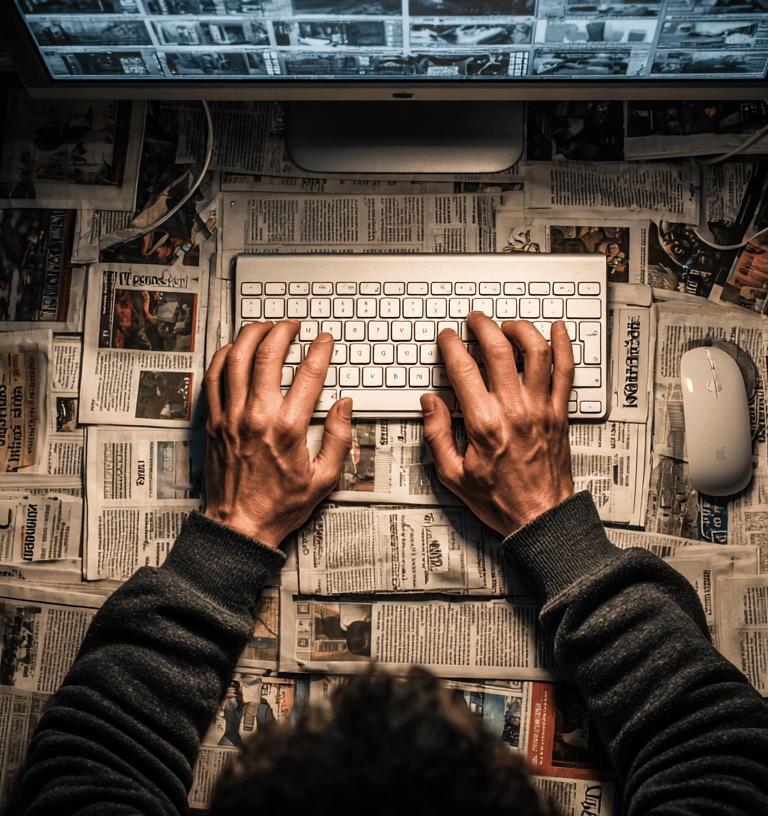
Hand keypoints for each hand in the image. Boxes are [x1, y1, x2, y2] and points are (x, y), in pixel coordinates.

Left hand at [203, 320, 351, 547]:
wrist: (240, 526)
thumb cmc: (279, 506)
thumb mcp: (324, 478)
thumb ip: (339, 438)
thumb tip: (345, 406)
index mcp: (287, 428)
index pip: (309, 374)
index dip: (320, 350)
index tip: (324, 340)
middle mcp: (257, 416)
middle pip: (267, 355)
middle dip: (283, 331)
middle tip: (293, 326)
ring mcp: (230, 417)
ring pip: (235, 359)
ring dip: (251, 336)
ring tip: (264, 328)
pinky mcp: (213, 423)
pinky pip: (212, 378)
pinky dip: (222, 357)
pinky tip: (233, 350)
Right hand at [421, 313, 573, 536]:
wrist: (540, 518)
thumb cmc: (499, 500)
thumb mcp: (453, 474)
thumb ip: (436, 434)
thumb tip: (429, 404)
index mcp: (484, 423)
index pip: (463, 368)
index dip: (452, 345)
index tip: (447, 338)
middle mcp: (514, 409)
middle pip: (499, 349)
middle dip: (483, 327)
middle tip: (474, 321)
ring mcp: (540, 408)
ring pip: (535, 351)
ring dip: (519, 329)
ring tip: (506, 325)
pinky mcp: (559, 413)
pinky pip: (566, 371)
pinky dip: (564, 346)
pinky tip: (559, 330)